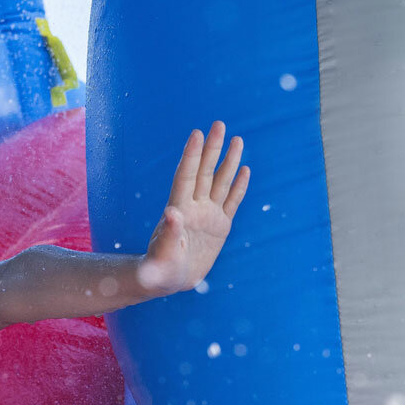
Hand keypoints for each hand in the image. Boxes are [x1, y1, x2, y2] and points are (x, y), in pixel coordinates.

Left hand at [138, 121, 248, 293]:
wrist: (168, 281)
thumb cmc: (159, 270)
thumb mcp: (161, 255)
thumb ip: (166, 236)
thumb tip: (172, 213)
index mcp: (179, 210)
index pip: (186, 177)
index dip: (192, 156)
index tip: (197, 134)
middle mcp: (194, 207)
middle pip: (205, 173)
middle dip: (212, 149)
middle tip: (219, 124)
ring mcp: (208, 216)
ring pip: (220, 183)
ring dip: (228, 161)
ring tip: (237, 139)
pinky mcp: (220, 227)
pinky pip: (231, 203)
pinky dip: (238, 187)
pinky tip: (245, 169)